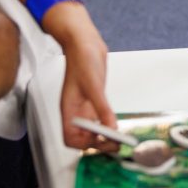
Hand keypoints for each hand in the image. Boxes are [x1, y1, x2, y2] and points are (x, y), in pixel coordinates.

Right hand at [45, 4, 116, 149]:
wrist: (84, 42)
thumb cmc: (82, 59)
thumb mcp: (94, 85)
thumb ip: (102, 108)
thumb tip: (111, 128)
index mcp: (68, 109)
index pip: (70, 138)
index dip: (83, 145)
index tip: (100, 141)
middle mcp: (76, 111)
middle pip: (83, 138)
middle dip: (99, 144)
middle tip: (116, 143)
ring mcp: (85, 106)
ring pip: (93, 130)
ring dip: (105, 136)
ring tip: (119, 137)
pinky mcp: (94, 100)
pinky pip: (101, 119)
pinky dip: (108, 124)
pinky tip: (116, 124)